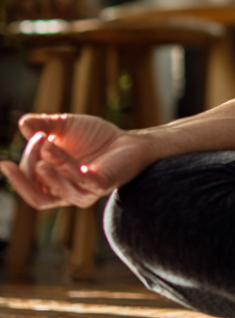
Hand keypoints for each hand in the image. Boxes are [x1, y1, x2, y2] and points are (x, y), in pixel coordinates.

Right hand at [0, 113, 152, 209]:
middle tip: (37, 140)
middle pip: (39, 194)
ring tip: (45, 147)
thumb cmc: (94, 136)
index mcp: (52, 184)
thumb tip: (23, 123)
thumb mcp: (64, 126)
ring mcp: (85, 192)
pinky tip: (70, 160)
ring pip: (61, 191)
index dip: (26, 161)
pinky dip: (74, 171)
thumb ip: (43, 125)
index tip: (32, 135)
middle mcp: (66, 193)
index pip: (30, 182)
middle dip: (31, 169)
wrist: (129, 139)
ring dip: (51, 172)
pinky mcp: (104, 185)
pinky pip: (86, 182)